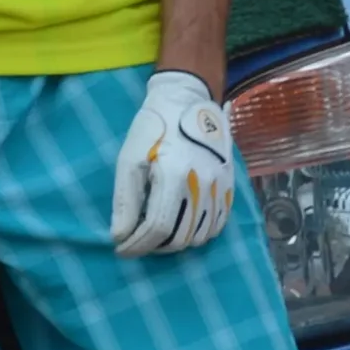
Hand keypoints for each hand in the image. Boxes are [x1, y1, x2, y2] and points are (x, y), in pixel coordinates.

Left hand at [110, 69, 234, 255]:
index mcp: (175, 175)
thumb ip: (125, 198)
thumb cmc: (154, 127)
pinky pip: (218, 225)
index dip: (139, 245)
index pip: (158, 227)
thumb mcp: (130, 157)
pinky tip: (182, 227)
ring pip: (200, 235)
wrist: (188, 101)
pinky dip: (198, 234)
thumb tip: (120, 235)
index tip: (122, 248)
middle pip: (180, 237)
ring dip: (175, 242)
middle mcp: (203, 185)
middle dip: (154, 246)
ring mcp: (220, 187)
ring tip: (157, 235)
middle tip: (137, 242)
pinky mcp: (229, 186)